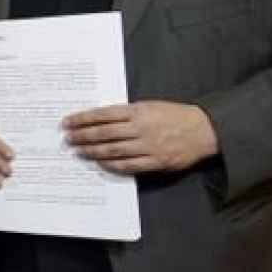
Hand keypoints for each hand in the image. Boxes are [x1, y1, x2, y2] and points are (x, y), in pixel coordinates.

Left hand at [63, 100, 217, 173]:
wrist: (204, 130)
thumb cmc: (175, 116)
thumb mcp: (150, 106)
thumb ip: (127, 113)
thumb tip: (100, 119)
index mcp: (139, 111)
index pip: (103, 115)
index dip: (83, 119)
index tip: (68, 122)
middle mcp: (141, 128)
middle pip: (104, 133)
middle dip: (82, 136)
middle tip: (67, 138)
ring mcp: (148, 146)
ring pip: (113, 150)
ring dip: (92, 151)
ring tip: (78, 151)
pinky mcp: (156, 162)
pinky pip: (128, 165)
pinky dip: (112, 165)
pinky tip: (100, 163)